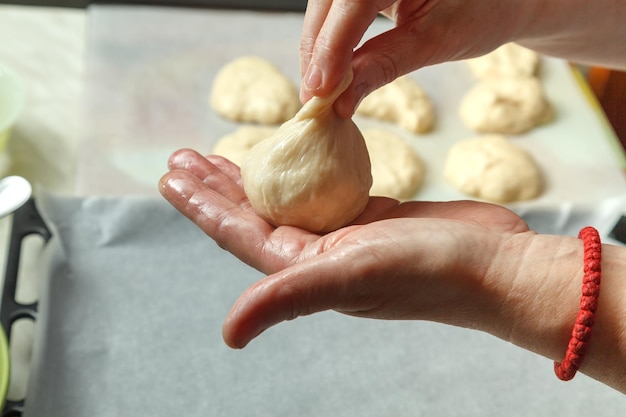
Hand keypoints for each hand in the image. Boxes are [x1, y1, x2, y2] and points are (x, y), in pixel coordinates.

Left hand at [159, 149, 530, 347]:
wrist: (493, 266)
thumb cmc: (428, 271)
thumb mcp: (350, 277)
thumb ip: (287, 297)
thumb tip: (229, 334)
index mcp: (304, 269)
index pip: (237, 233)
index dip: (201, 206)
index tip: (171, 176)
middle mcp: (318, 255)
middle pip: (252, 215)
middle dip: (215, 187)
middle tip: (183, 157)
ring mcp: (344, 235)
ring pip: (284, 200)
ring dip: (251, 177)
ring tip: (222, 153)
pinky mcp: (371, 217)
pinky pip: (322, 189)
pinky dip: (300, 171)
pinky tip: (291, 156)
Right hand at [300, 0, 529, 116]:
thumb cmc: (480, 12)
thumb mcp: (434, 42)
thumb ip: (384, 65)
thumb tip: (340, 101)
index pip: (352, 2)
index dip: (332, 47)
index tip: (319, 90)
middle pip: (329, 2)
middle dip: (317, 50)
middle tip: (313, 99)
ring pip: (325, 5)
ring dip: (318, 46)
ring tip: (319, 89)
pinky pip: (335, 6)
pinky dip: (330, 37)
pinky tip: (329, 67)